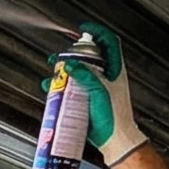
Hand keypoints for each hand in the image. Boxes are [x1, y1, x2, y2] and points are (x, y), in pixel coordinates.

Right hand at [44, 21, 147, 165]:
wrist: (115, 140)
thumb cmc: (115, 117)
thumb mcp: (99, 92)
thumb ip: (85, 76)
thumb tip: (70, 64)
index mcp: (115, 70)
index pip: (109, 42)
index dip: (96, 31)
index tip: (82, 28)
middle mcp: (107, 76)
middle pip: (90, 55)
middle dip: (74, 52)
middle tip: (61, 54)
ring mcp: (98, 87)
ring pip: (80, 70)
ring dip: (65, 68)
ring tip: (53, 69)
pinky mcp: (89, 98)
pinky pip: (74, 87)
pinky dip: (62, 85)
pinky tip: (52, 88)